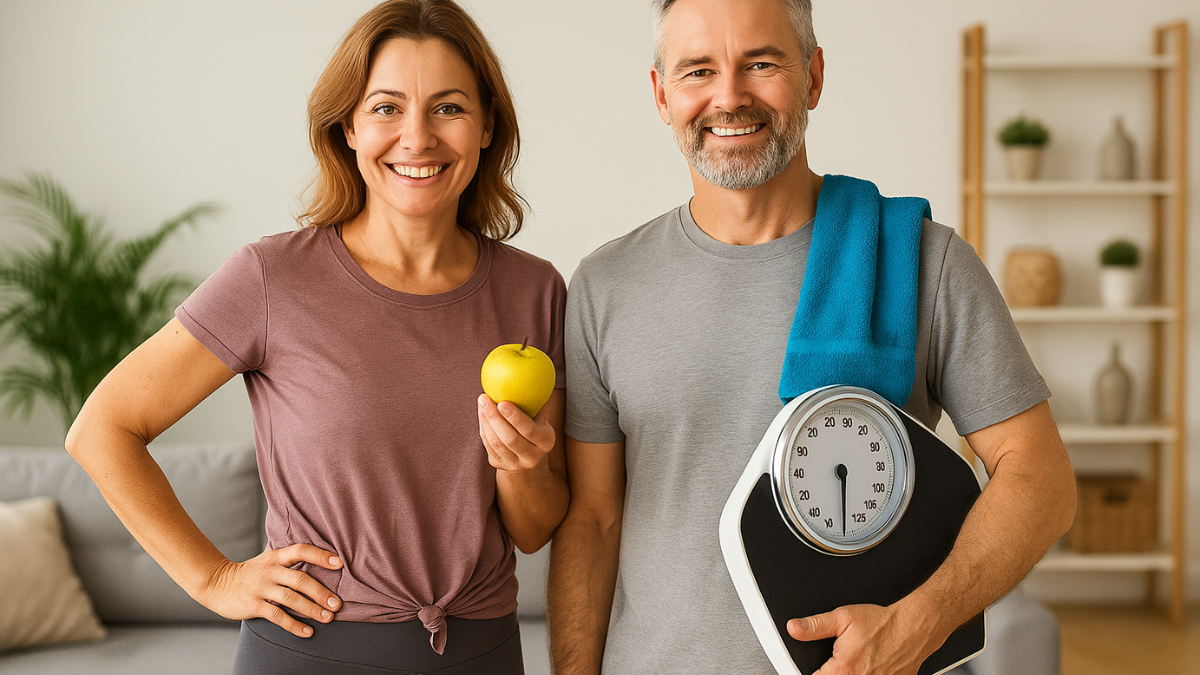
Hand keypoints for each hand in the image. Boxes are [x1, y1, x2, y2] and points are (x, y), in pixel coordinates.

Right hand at [197, 544, 342, 637]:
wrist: (216, 583)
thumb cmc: (251, 573)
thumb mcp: (268, 561)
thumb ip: (289, 563)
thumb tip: (321, 565)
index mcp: (276, 557)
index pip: (301, 550)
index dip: (321, 556)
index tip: (339, 563)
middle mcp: (270, 571)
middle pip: (300, 579)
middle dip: (321, 593)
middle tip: (337, 604)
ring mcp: (261, 588)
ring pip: (291, 599)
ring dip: (312, 610)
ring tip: (328, 618)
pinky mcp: (253, 605)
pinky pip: (277, 616)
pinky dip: (294, 625)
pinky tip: (307, 632)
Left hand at [478, 393, 555, 471]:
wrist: (529, 457)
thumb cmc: (534, 426)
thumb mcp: (541, 417)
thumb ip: (535, 401)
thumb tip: (531, 372)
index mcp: (546, 442)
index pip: (529, 430)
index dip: (515, 417)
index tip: (502, 402)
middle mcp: (531, 457)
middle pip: (509, 438)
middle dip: (494, 417)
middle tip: (484, 398)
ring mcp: (514, 464)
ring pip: (496, 442)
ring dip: (486, 420)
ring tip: (481, 401)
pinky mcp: (499, 465)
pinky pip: (488, 445)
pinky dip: (483, 427)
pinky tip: (481, 412)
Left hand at [787, 603, 940, 674]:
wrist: (913, 628)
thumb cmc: (882, 624)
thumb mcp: (843, 617)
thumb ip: (815, 626)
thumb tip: (794, 629)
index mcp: (843, 669)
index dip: (814, 672)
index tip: (818, 668)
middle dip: (832, 673)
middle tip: (840, 662)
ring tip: (856, 664)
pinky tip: (870, 666)